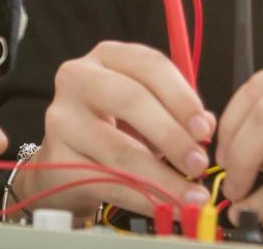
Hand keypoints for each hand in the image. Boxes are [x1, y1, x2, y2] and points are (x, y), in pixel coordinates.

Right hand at [17, 41, 216, 215]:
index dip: (181, 96)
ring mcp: (61, 119)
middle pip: (130, 99)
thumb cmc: (113, 126)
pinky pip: (107, 183)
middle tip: (199, 164)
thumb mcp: (146, 109)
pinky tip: (166, 206)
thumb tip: (206, 127)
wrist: (65, 161)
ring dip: (163, 178)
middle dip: (172, 135)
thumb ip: (177, 112)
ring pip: (119, 149)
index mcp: (106, 56)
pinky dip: (143, 199)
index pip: (148, 64)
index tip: (205, 130)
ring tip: (191, 195)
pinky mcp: (55, 159)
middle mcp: (77, 79)